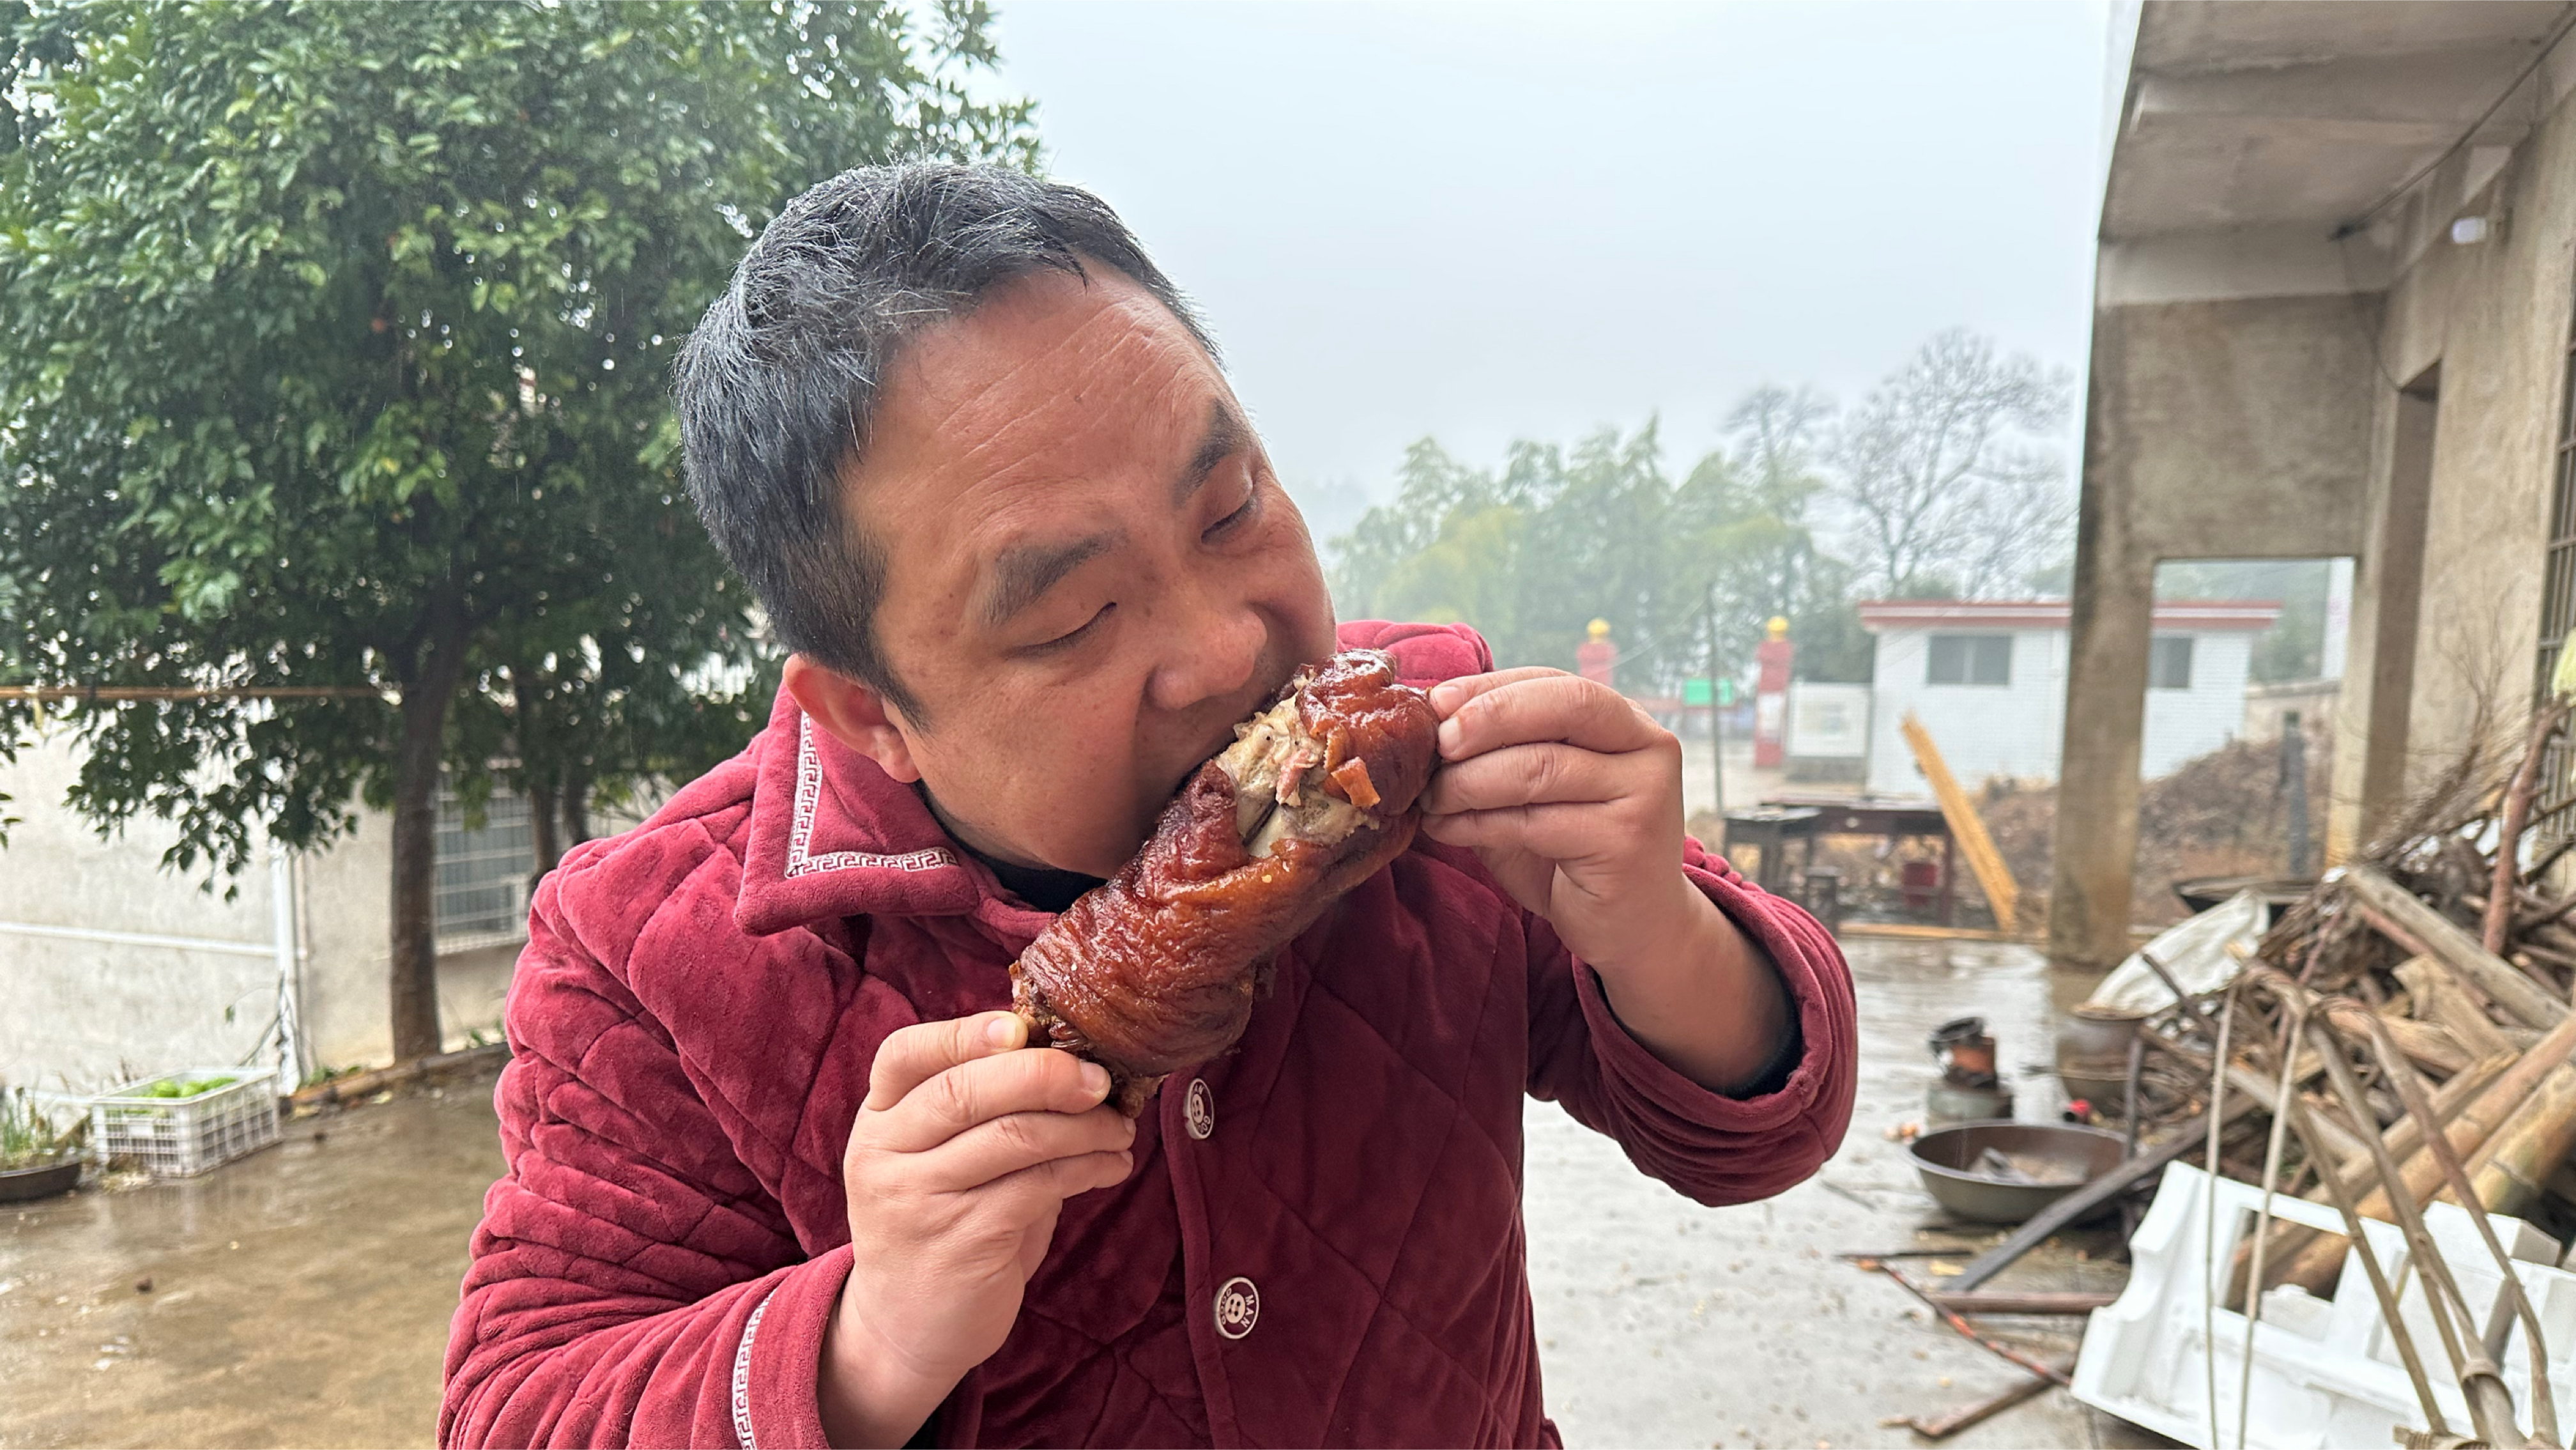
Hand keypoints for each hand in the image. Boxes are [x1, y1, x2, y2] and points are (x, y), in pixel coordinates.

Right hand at [818, 1012, 1135, 1447]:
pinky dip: (1087, 1168)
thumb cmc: (943, 1220)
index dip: (967, 1032)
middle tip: (1101, 1080)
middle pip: (967, 1090)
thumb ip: (981, 1105)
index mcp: (878, 1119)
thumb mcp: (937, 1157)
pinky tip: (1111, 1166)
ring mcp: (917, 1201)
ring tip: (1119, 1129)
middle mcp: (884, 1154)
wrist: (907, 1327)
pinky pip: (1037, 1188)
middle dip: (1047, 1073)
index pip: (906, 1053)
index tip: (1025, 1026)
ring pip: (1013, 1137)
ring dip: (1083, 1126)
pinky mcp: (959, 1244)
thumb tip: (1069, 1052)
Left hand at [1419, 667, 1698, 974]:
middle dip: (1489, 718)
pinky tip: (1446, 829)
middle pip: (1563, 707)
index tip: (1436, 703)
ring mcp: (1644, 793)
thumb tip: (1429, 723)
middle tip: (1437, 743)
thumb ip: (1502, 756)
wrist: (1633, 928)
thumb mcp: (1536, 794)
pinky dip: (1478, 823)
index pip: (1555, 683)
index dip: (1492, 688)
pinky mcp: (1626, 842)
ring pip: (1542, 767)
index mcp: (1625, 722)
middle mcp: (1647, 747)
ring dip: (1470, 780)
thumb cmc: (1573, 855)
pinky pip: (1535, 821)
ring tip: (1431, 798)